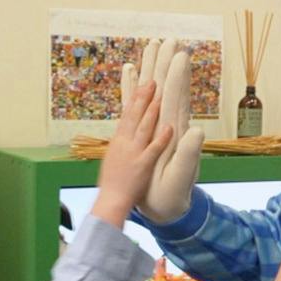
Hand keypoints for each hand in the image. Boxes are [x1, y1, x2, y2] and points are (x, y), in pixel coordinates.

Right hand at [92, 79, 173, 225]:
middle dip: (143, 97)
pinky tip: (170, 127)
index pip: (127, 114)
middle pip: (134, 116)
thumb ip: (122, 142)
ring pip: (143, 128)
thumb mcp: (113, 156)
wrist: (111, 200)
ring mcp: (133, 153)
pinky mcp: (142, 165)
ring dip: (151, 111)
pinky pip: (153, 149)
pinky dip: (161, 138)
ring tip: (160, 95)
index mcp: (118, 140)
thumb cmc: (112, 182)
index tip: (142, 83)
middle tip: (152, 81)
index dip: (135, 98)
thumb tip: (126, 130)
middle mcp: (124, 143)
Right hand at [118, 39, 204, 222]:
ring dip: (152, 68)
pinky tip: (129, 71)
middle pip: (166, 87)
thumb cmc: (174, 195)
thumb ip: (190, 154)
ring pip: (152, 90)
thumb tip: (197, 130)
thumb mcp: (183, 176)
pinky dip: (132, 86)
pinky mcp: (143, 132)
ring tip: (151, 46)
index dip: (177, 77)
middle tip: (168, 39)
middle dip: (166, 63)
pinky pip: (135, 103)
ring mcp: (156, 125)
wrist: (167, 208)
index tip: (178, 55)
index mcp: (176, 132)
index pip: (176, 98)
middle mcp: (167, 124)